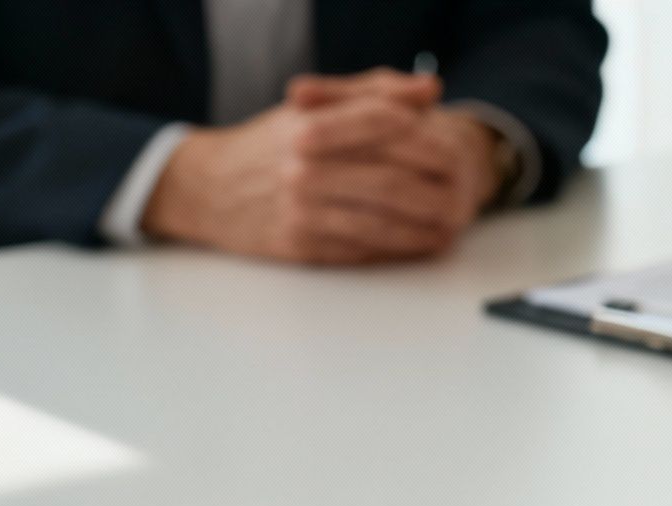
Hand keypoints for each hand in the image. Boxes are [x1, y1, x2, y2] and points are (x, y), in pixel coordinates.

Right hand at [142, 70, 498, 263]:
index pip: (385, 123)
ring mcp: (301, 211)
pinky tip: (419, 242)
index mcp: (309, 126)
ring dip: (425, 227)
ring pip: (384, 221)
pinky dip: (398, 248)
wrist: (207, 189)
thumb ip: (373, 92)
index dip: (427, 135)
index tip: (453, 145)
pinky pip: (364, 249)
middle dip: (436, 189)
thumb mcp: (312, 105)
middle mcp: (303, 168)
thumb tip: (429, 90)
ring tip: (452, 225)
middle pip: (392, 177)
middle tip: (463, 194)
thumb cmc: (269, 144)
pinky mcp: (301, 247)